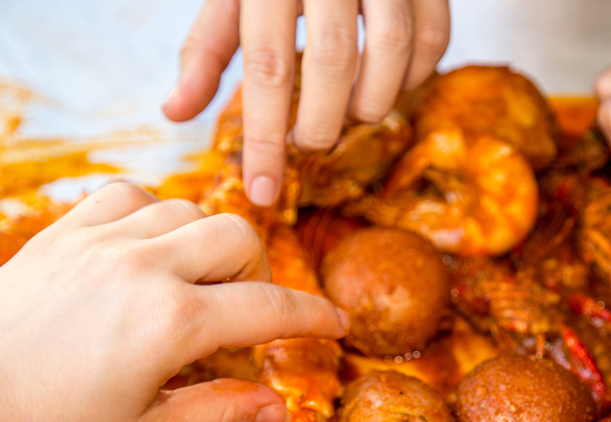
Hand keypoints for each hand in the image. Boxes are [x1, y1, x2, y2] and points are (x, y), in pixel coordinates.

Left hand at [0, 183, 346, 421]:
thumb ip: (218, 412)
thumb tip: (280, 408)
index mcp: (171, 324)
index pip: (269, 308)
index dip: (313, 317)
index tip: (336, 326)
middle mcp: (143, 268)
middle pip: (238, 238)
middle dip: (258, 276)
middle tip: (242, 317)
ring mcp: (101, 241)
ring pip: (189, 209)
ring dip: (208, 244)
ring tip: (193, 287)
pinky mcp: (64, 232)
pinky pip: (129, 195)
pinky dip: (153, 215)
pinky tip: (145, 251)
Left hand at [162, 0, 449, 206]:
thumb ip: (208, 50)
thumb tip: (175, 114)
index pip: (267, 67)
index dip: (265, 139)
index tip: (262, 192)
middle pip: (335, 63)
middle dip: (323, 122)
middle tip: (311, 141)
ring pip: (393, 52)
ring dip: (373, 103)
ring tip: (351, 113)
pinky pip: (435, 39)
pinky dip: (416, 76)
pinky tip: (390, 82)